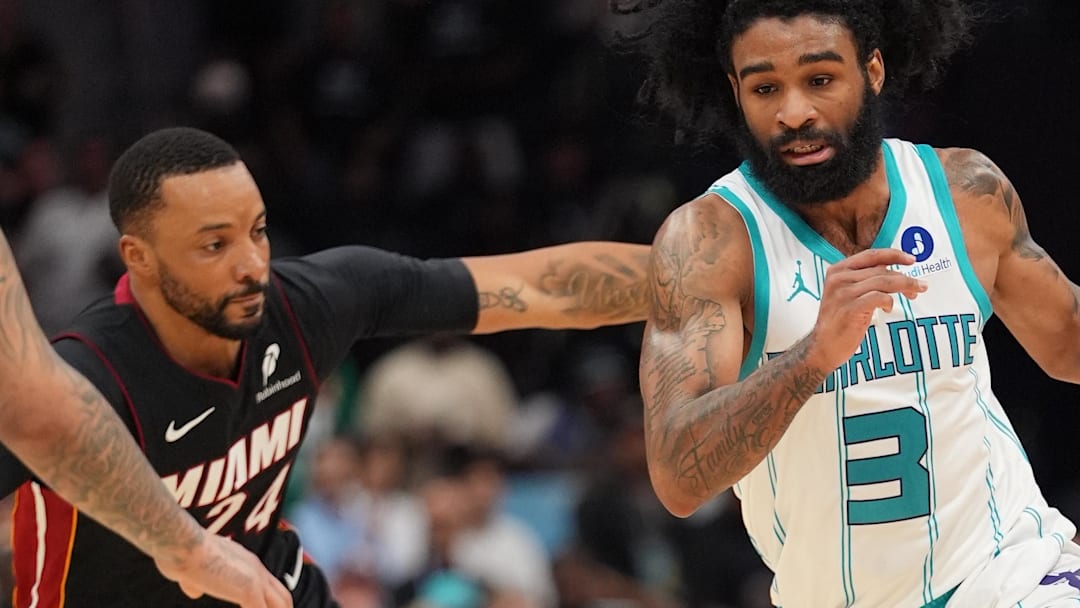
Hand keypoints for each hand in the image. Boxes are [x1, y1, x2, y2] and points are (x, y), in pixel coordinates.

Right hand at [155, 532, 292, 607]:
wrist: (182, 544)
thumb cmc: (180, 555)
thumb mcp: (190, 572)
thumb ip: (197, 582)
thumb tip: (194, 593)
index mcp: (245, 562)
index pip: (269, 585)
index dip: (271, 603)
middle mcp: (255, 568)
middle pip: (282, 597)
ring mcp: (255, 578)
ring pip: (280, 605)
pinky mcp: (249, 590)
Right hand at [809, 248, 925, 369]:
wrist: (823, 346)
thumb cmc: (839, 320)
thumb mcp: (847, 293)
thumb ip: (864, 279)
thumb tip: (892, 270)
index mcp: (838, 270)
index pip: (871, 255)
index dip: (894, 255)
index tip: (911, 259)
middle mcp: (839, 278)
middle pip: (881, 270)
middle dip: (905, 277)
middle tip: (921, 286)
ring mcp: (843, 293)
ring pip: (883, 282)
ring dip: (905, 287)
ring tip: (914, 294)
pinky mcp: (850, 309)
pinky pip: (879, 297)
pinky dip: (889, 301)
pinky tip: (889, 308)